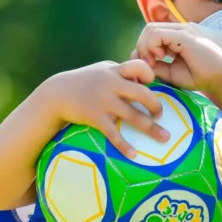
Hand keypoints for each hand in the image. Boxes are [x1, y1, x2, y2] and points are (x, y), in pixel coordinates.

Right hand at [47, 59, 169, 157]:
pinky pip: (114, 134)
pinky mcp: (96, 118)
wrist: (57, 94)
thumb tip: (142, 80)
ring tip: (165, 138)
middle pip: (142, 93)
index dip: (149, 74)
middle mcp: (112, 85)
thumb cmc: (84, 81)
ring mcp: (104, 102)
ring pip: (133, 116)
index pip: (139, 66)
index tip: (150, 84)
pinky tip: (134, 154)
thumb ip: (121, 72)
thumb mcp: (102, 70)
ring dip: (151, 128)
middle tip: (161, 115)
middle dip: (156, 105)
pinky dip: (125, 146)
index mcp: (114, 71)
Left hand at [134, 23, 221, 94]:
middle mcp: (179, 30)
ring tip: (154, 61)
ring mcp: (182, 30)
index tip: (148, 66)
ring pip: (150, 29)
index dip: (144, 48)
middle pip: (148, 28)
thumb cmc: (200, 76)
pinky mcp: (184, 35)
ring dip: (146, 46)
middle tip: (149, 63)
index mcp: (176, 36)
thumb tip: (139, 62)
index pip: (152, 34)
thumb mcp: (171, 72)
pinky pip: (158, 33)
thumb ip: (156, 66)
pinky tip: (161, 57)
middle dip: (142, 46)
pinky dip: (152, 46)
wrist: (221, 78)